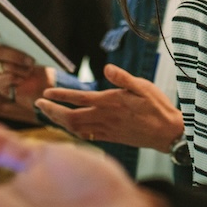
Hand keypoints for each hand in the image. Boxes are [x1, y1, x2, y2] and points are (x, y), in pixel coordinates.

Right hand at [0, 25, 54, 118]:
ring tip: (29, 71)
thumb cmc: (38, 61)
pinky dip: (16, 79)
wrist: (41, 80)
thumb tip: (25, 38)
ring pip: (0, 66)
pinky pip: (3, 78)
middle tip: (30, 60)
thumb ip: (27, 41)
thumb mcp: (36, 49)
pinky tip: (22, 79)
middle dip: (14, 56)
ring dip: (19, 69)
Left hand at [38, 64, 183, 151]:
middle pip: (70, 117)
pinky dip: (73, 131)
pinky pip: (86, 136)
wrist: (168, 133)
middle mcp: (105, 117)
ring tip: (49, 114)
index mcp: (110, 102)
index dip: (60, 96)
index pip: (78, 98)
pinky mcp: (111, 138)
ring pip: (75, 129)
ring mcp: (106, 130)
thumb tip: (106, 68)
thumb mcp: (144, 86)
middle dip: (52, 111)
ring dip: (59, 122)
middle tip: (38, 104)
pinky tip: (69, 128)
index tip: (46, 93)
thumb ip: (123, 78)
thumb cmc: (157, 107)